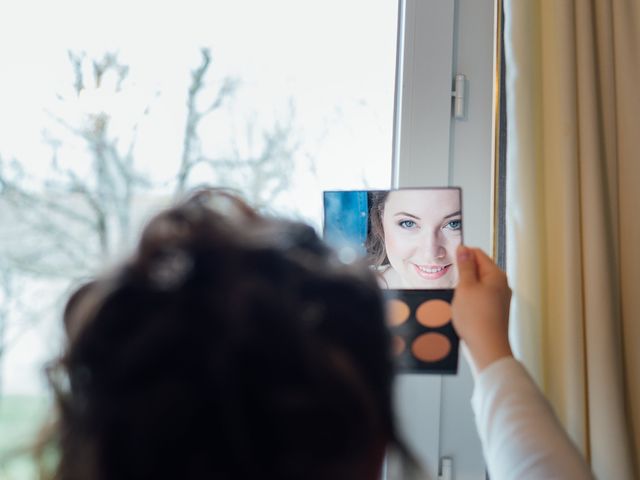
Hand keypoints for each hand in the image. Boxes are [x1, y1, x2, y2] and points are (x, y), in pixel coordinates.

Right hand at [452, 246, 512, 371]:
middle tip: (450, 280)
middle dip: (464, 272)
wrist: (487, 347)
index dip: (463, 254)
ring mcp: (500, 298)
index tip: (450, 261)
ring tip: (456, 295)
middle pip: (480, 268)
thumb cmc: (476, 318)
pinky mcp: (496, 311)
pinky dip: (471, 298)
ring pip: (480, 284)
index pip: (478, 254)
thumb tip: (464, 249)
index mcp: (496, 275)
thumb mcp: (465, 287)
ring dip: (466, 286)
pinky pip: (481, 297)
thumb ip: (465, 266)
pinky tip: (463, 307)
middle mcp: (502, 285)